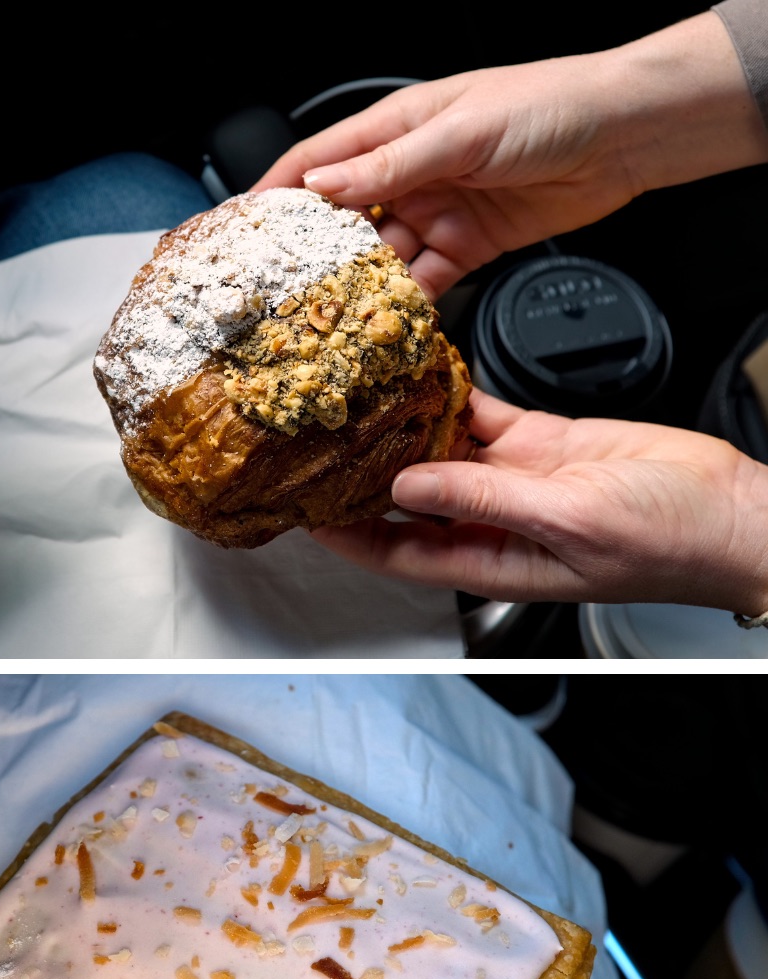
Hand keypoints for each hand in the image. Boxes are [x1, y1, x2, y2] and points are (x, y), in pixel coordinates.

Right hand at [252, 13, 767, 295]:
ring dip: (360, 289)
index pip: (317, 163)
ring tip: (332, 321)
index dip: (276, 196)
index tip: (240, 232)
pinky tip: (389, 325)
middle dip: (311, 257)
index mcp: (396, 130)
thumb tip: (321, 184)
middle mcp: (408, 172)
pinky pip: (423, 282)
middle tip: (279, 295)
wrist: (627, 134)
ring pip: (380, 258)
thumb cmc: (551, 106)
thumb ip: (390, 165)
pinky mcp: (466, 246)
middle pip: (342, 220)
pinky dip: (406, 305)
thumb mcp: (461, 132)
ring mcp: (436, 211)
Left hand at [310, 389, 767, 614]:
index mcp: (488, 560)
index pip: (392, 551)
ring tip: (351, 397)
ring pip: (435, 450)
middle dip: (357, 472)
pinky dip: (449, 395)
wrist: (736, 510)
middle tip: (312, 438)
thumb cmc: (669, 543)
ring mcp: (512, 479)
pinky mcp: (538, 442)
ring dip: (398, 427)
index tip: (298, 506)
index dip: (342, 531)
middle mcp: (489, 522)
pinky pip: (478, 416)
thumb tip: (409, 488)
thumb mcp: (567, 520)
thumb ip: (484, 501)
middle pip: (401, 499)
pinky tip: (417, 374)